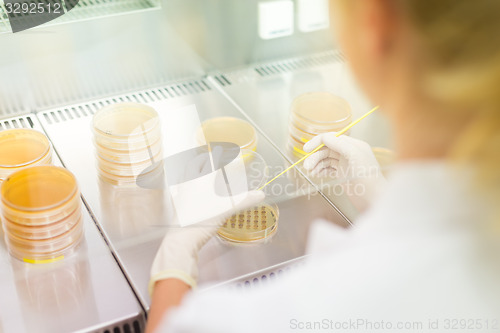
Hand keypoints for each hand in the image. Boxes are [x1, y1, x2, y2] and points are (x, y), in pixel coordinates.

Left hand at [149, 147, 264, 294]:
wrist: (182, 238)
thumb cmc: (203, 221)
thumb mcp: (227, 210)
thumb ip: (244, 200)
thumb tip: (260, 194)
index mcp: (203, 179)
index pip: (215, 160)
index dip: (225, 155)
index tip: (233, 154)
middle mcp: (191, 181)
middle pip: (197, 162)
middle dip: (207, 157)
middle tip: (214, 157)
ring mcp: (181, 190)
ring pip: (187, 171)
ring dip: (195, 166)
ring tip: (200, 167)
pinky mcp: (177, 201)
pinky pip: (180, 185)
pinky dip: (185, 181)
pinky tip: (187, 186)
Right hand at [303, 132, 385, 210]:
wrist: (373, 200)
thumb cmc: (369, 178)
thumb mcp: (355, 156)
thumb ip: (340, 144)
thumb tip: (325, 137)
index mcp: (354, 145)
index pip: (332, 138)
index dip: (318, 142)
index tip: (306, 149)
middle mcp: (349, 153)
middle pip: (326, 149)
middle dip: (315, 156)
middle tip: (307, 166)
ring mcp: (345, 164)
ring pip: (325, 159)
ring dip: (316, 164)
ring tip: (310, 172)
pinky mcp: (341, 174)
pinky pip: (327, 168)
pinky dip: (320, 170)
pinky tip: (316, 174)